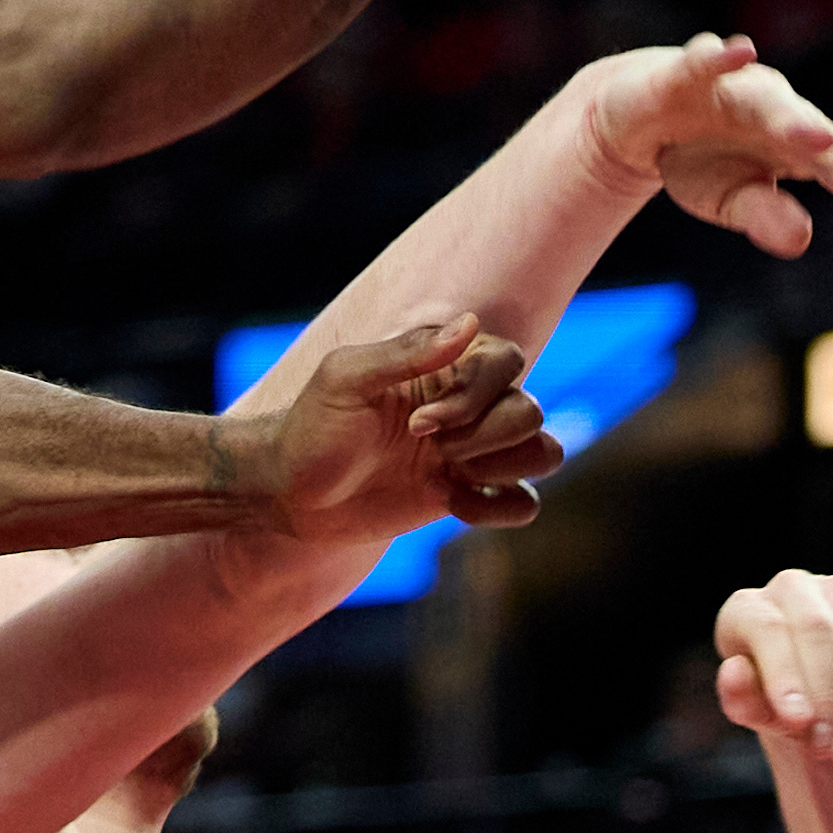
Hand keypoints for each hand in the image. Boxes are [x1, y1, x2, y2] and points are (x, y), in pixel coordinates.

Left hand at [246, 314, 563, 543]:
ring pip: (543, 453)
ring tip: (447, 476)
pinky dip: (498, 508)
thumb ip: (408, 353)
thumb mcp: (347, 378)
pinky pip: (523, 503)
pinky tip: (449, 503)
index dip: (475, 397)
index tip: (418, 423)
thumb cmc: (311, 425)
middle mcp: (469, 404)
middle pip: (530, 411)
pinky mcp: (468, 495)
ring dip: (501, 469)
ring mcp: (472, 452)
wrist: (289, 492)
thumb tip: (471, 324)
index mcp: (446, 365)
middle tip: (424, 445)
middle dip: (484, 436)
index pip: (507, 363)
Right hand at [583, 34, 832, 257]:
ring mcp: (735, 88)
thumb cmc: (703, 159)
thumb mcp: (731, 200)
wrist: (639, 116)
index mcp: (797, 146)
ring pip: (769, 101)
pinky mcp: (687, 74)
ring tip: (815, 138)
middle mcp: (777, 111)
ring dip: (792, 118)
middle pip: (814, 133)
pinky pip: (706, 62)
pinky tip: (741, 51)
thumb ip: (768, 217)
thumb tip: (802, 240)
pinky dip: (721, 56)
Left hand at [715, 569, 832, 770]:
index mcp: (748, 608)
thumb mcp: (755, 709)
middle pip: (815, 629)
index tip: (797, 720)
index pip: (767, 628)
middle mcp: (793, 588)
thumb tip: (734, 671)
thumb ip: (739, 696)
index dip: (784, 673)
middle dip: (826, 695)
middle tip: (828, 750)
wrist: (824, 704)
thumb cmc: (778, 702)